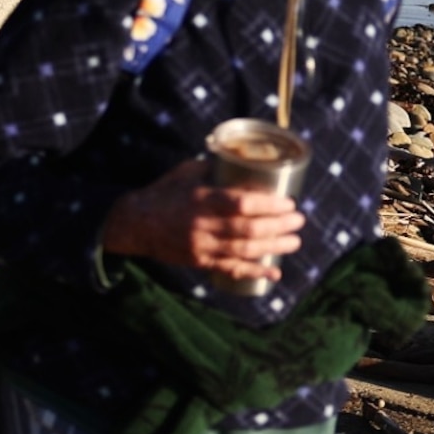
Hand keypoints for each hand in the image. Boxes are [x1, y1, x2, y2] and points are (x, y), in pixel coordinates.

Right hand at [99, 156, 303, 282]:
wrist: (135, 223)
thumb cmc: (163, 193)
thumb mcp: (186, 172)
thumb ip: (214, 168)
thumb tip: (244, 160)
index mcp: (202, 199)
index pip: (242, 204)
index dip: (269, 206)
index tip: (288, 202)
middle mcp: (203, 225)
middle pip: (248, 229)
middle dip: (279, 226)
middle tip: (299, 221)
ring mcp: (201, 246)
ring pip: (244, 251)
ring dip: (273, 248)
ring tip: (294, 243)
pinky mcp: (200, 261)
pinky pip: (230, 269)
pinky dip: (254, 272)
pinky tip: (274, 273)